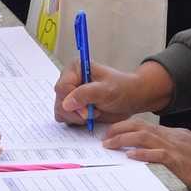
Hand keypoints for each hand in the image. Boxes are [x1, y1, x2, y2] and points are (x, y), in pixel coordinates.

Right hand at [54, 60, 172, 126]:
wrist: (131, 98)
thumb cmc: (122, 89)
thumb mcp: (106, 90)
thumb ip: (85, 94)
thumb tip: (66, 103)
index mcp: (75, 68)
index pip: (62, 87)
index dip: (72, 101)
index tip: (87, 112)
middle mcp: (69, 80)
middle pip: (59, 100)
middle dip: (75, 112)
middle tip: (92, 114)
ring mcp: (70, 94)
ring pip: (60, 111)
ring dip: (76, 117)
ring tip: (93, 113)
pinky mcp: (73, 107)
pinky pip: (65, 118)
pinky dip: (76, 121)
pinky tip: (90, 118)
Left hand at [102, 120, 190, 190]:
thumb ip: (175, 159)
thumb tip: (159, 167)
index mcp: (177, 137)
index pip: (148, 127)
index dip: (128, 128)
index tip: (114, 132)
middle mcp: (175, 138)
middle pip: (142, 127)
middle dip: (120, 129)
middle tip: (104, 136)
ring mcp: (178, 148)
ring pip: (145, 137)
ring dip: (124, 140)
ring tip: (108, 144)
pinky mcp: (181, 162)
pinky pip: (158, 156)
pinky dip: (142, 155)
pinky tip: (129, 157)